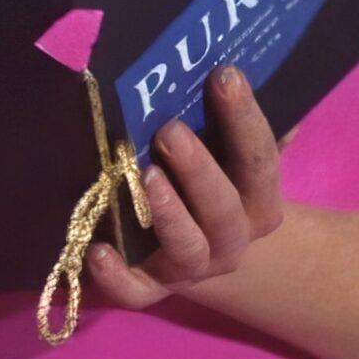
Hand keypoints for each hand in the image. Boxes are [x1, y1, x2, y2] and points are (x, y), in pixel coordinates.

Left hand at [88, 66, 286, 308]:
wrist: (205, 248)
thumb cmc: (213, 181)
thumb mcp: (231, 154)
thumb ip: (239, 121)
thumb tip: (238, 66)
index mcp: (258, 202)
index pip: (260, 162)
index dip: (245, 118)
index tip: (223, 74)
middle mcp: (231, 238)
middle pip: (224, 211)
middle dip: (199, 170)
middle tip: (170, 130)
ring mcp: (191, 267)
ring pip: (188, 250)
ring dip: (169, 214)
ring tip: (145, 177)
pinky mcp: (151, 287)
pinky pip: (137, 293)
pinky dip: (118, 277)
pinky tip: (98, 250)